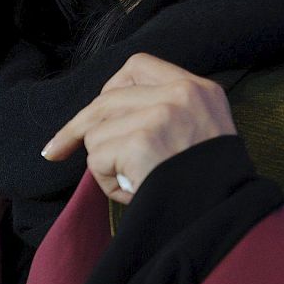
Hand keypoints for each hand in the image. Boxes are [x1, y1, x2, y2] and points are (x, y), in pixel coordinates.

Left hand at [42, 52, 236, 203]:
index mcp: (199, 89)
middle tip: (55, 150)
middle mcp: (182, 94)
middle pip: (106, 100)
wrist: (228, 217)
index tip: (94, 113)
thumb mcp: (200, 134)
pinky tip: (132, 191)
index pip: (137, 66)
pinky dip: (107, 182)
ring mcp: (161, 115)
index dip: (108, 89)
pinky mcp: (142, 142)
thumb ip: (162, 114)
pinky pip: (97, 159)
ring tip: (134, 182)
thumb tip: (101, 119)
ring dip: (104, 163)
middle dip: (77, 128)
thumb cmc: (208, 185)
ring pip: (97, 132)